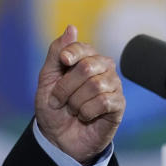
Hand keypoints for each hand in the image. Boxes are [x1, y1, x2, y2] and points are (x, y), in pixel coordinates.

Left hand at [34, 25, 124, 164]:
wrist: (58, 138)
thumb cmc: (54, 107)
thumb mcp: (47, 79)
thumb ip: (56, 53)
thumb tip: (71, 28)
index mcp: (85, 58)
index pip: (82, 47)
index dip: (70, 54)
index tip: (63, 62)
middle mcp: (102, 68)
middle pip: (87, 67)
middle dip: (66, 87)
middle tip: (59, 100)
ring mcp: (112, 85)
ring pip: (95, 85)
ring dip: (75, 102)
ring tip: (73, 109)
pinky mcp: (118, 105)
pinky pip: (103, 102)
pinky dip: (87, 112)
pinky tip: (85, 116)